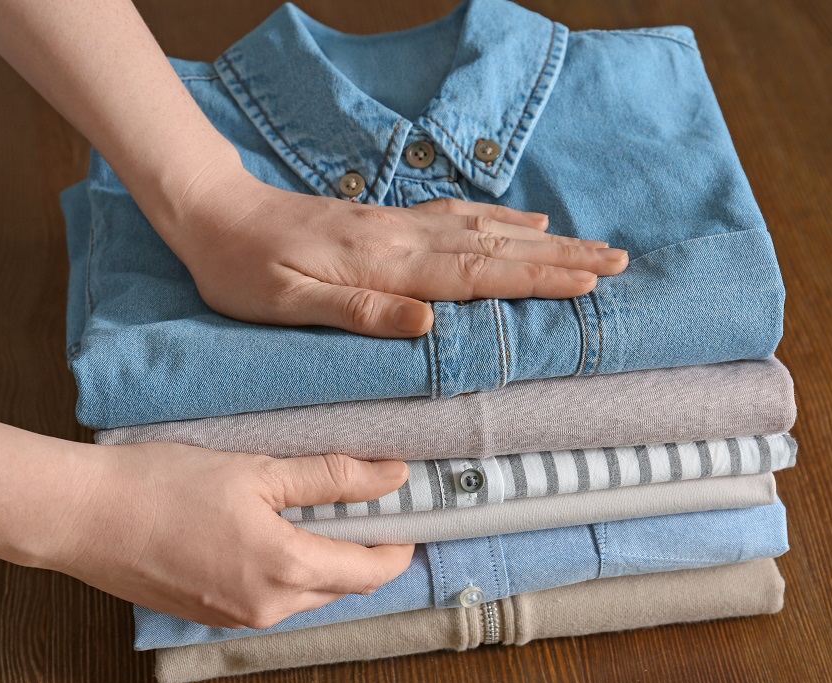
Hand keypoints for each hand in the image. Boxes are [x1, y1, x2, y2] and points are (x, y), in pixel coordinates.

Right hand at [52, 442, 414, 628]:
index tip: (410, 516)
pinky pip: (272, 598)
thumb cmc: (163, 486)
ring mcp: (237, 616)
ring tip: (319, 510)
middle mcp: (267, 606)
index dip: (399, 546)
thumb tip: (392, 475)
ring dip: (325, 559)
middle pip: (343, 585)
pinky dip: (288, 570)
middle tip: (367, 504)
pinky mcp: (212, 614)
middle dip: (364, 550)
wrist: (83, 516)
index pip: (371, 572)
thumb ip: (331, 476)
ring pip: (308, 592)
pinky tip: (273, 531)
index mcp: (285, 571)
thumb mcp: (258, 471)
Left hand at [156, 159, 628, 337]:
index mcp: (384, 264)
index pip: (475, 275)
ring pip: (487, 230)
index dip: (537, 280)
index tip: (589, 282)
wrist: (214, 213)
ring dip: (544, 240)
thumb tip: (428, 321)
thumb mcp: (287, 303)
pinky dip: (501, 220)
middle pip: (497, 248)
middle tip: (617, 263)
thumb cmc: (243, 269)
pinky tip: (525, 223)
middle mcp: (402, 238)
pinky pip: (458, 217)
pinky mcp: (388, 221)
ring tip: (592, 247)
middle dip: (561, 258)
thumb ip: (359, 311)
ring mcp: (399, 225)